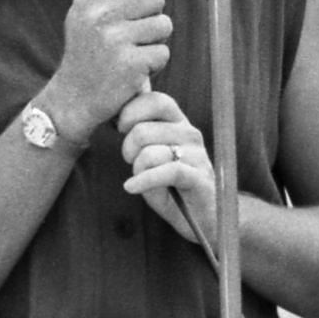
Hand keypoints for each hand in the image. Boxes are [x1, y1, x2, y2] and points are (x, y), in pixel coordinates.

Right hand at [44, 0, 171, 142]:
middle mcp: (99, 16)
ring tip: (132, 51)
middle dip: (150, 16)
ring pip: (163, 25)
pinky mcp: (131, 66)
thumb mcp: (83, 7)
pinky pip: (163, 52)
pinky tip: (134, 70)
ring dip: (154, 41)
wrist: (74, 99)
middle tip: (131, 33)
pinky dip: (154, 63)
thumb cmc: (86, 47)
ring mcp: (115, 41)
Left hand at [118, 89, 216, 246]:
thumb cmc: (170, 185)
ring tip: (140, 179)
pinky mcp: (199, 178)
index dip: (131, 111)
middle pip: (143, 131)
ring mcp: (196, 155)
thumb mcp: (152, 154)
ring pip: (150, 154)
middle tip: (130, 161)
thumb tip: (115, 116)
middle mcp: (190, 134)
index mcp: (178, 122)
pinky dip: (143, 181)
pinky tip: (131, 187)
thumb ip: (140, 133)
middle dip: (127, 149)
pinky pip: (166, 172)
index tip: (120, 128)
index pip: (156, 100)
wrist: (203, 217)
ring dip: (137, 169)